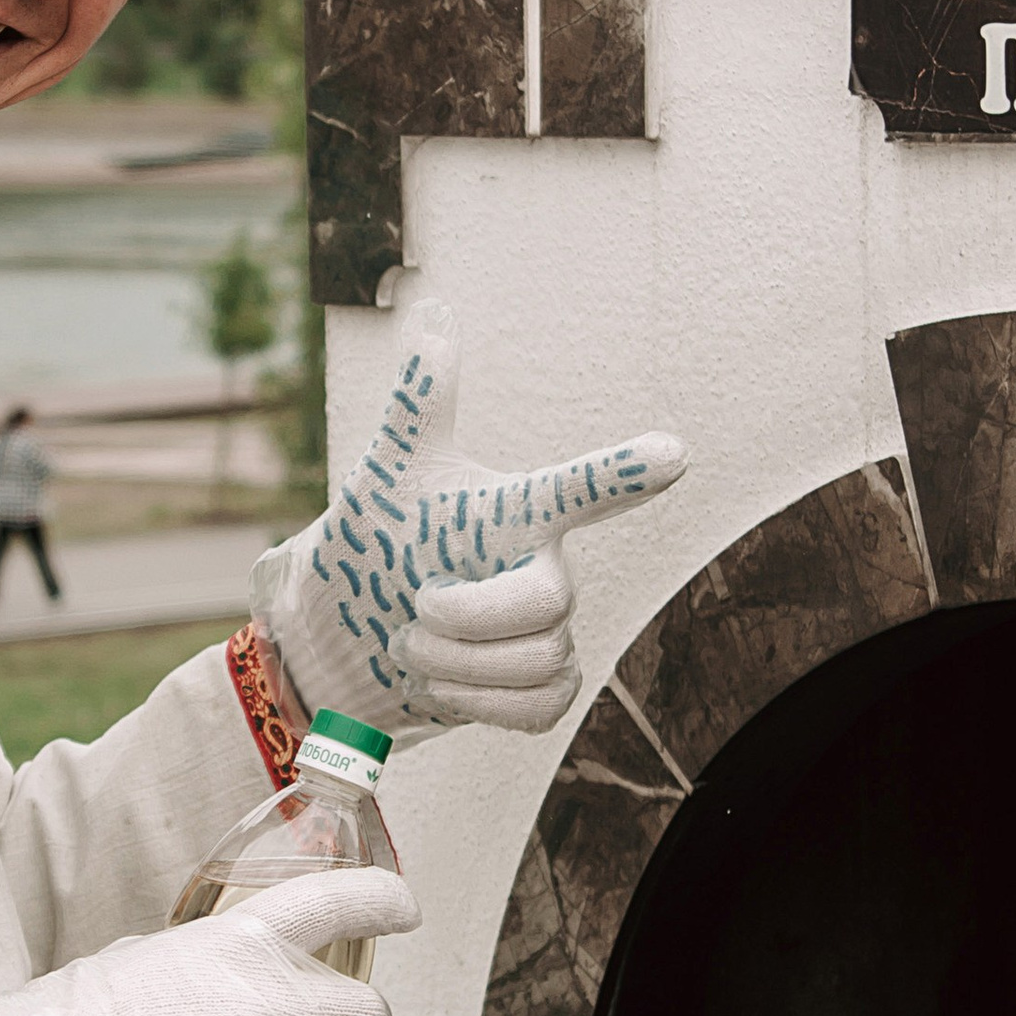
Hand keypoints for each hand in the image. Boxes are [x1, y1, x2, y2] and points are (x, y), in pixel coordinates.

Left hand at [252, 298, 684, 737]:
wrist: (343, 633)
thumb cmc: (376, 544)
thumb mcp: (385, 474)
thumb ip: (418, 401)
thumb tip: (434, 310)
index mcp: (518, 512)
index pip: (581, 489)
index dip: (620, 473)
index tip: (672, 454)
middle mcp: (545, 568)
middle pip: (548, 600)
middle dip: (469, 614)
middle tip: (414, 605)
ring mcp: (547, 631)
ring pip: (537, 659)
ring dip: (456, 664)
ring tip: (409, 642)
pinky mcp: (538, 687)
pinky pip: (542, 706)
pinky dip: (483, 704)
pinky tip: (443, 687)